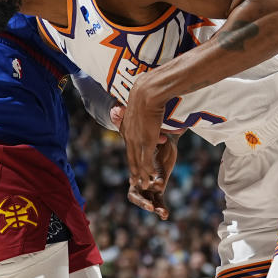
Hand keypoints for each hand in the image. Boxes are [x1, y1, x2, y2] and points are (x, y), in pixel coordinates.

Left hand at [119, 71, 167, 188]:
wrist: (148, 92)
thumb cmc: (148, 91)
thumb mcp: (142, 101)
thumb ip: (144, 106)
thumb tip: (148, 102)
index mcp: (127, 126)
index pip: (129, 145)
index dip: (132, 157)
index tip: (132, 165)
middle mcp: (129, 135)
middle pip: (131, 157)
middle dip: (134, 170)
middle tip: (134, 182)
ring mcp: (137, 139)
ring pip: (137, 162)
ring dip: (140, 175)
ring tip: (143, 186)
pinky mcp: (146, 141)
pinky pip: (146, 161)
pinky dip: (147, 172)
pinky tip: (149, 180)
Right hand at [126, 137, 177, 219]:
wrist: (162, 140)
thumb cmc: (154, 142)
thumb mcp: (153, 146)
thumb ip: (156, 150)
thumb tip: (162, 143)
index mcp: (136, 177)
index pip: (133, 194)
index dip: (139, 199)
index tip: (148, 202)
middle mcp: (142, 183)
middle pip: (142, 199)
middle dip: (146, 204)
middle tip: (152, 208)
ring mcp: (151, 185)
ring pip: (153, 201)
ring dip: (158, 208)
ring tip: (164, 214)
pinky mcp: (160, 184)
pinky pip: (160, 197)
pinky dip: (162, 205)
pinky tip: (165, 215)